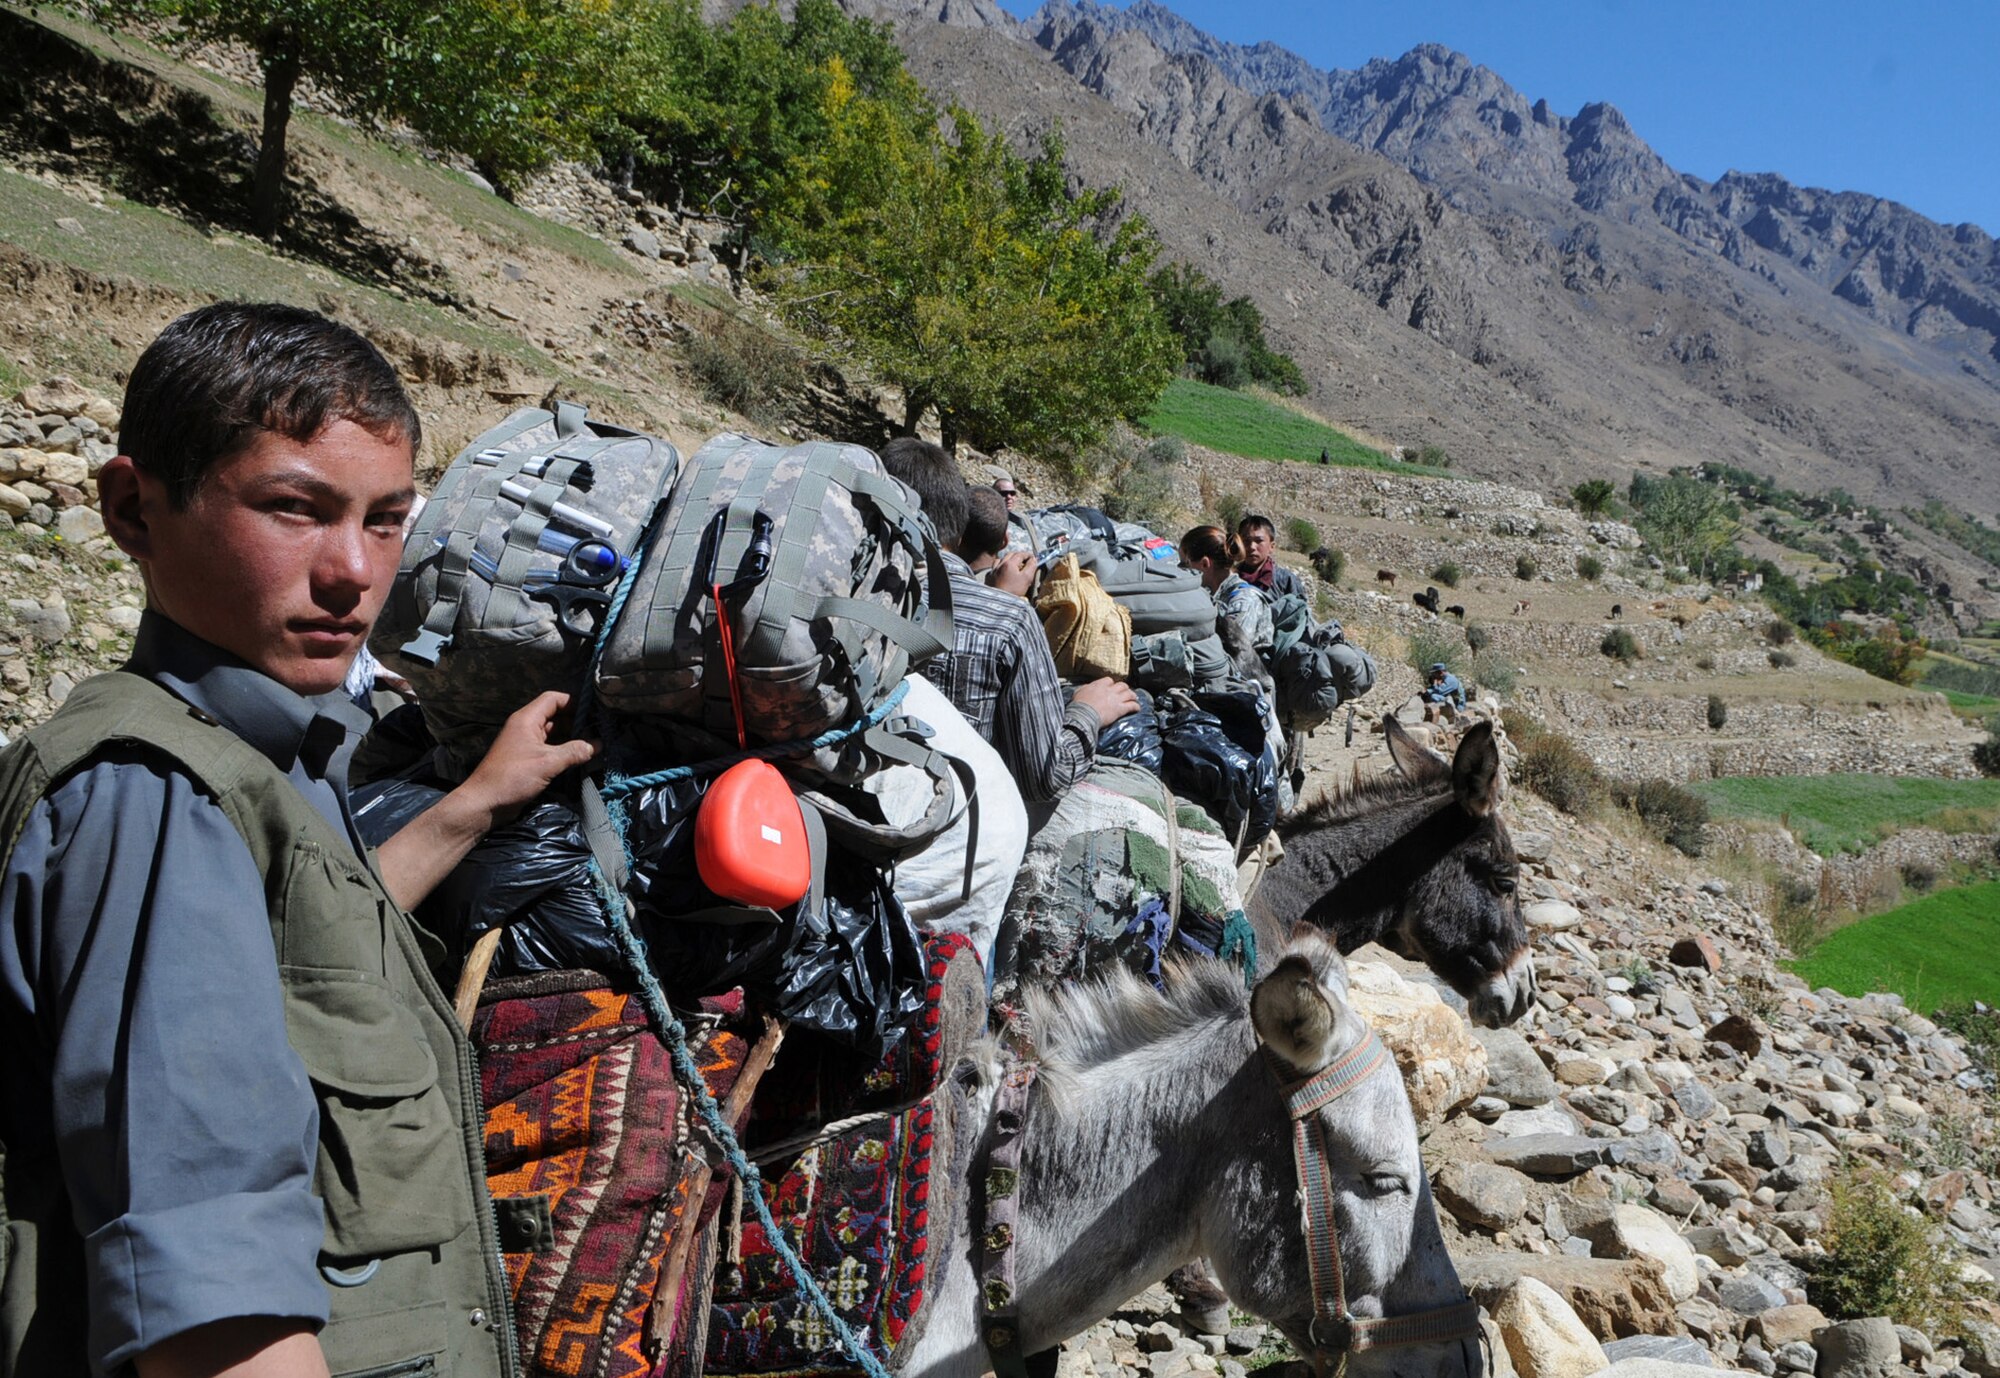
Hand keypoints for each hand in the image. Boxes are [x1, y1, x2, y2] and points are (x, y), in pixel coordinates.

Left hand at [377, 692, 597, 910]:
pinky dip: (564, 752)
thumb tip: (597, 744)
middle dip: (577, 722)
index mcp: (527, 719)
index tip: (594, 711)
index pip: (553, 699)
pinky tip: (580, 759)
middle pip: (556, 716)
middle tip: (599, 730)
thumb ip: (574, 751)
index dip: (574, 702)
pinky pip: (550, 749)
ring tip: (595, 744)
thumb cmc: (513, 777)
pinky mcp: (527, 760)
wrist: (485, 803)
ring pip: (554, 734)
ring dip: (572, 739)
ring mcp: (526, 744)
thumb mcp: (547, 763)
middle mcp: (526, 728)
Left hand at [992, 551, 1035, 597]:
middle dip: (1019, 556)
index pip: (1020, 554)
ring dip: (1008, 560)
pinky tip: (1002, 573)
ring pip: (1001, 560)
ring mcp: (993, 571)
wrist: (999, 603)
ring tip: (1013, 565)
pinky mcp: (989, 578)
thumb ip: (1031, 567)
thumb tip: (1034, 559)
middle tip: (1025, 561)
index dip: (1028, 555)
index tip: (1033, 558)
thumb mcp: (1027, 578)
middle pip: (1010, 555)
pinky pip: (994, 568)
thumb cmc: (1013, 591)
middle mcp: (999, 565)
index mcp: (1009, 563)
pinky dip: (1000, 567)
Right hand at [1072, 677, 1138, 725]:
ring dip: (1133, 696)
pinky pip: (1132, 706)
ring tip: (1134, 698)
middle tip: (1125, 692)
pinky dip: (1136, 707)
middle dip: (1125, 688)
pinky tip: (1137, 708)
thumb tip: (1087, 687)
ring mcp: (1116, 699)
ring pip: (1129, 694)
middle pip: (1122, 685)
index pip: (1109, 680)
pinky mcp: (1120, 709)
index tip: (1111, 687)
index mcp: (1099, 685)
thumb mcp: (1079, 692)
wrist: (1084, 715)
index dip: (1111, 684)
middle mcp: (1110, 690)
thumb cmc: (1079, 705)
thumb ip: (1085, 688)